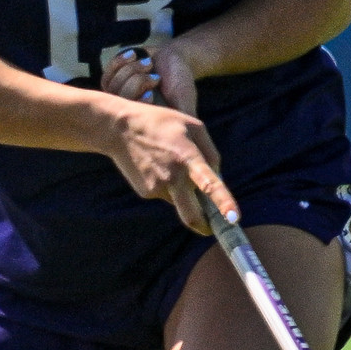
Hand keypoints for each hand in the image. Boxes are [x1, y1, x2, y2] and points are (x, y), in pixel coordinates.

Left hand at [102, 44, 198, 115]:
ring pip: (113, 83)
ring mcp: (120, 93)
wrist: (173, 57)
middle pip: (120, 97)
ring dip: (132, 68)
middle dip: (138, 80)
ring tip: (149, 64)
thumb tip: (186, 138)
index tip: (151, 93)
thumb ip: (183, 117)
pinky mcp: (112, 79)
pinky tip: (134, 55)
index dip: (138, 102)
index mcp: (146, 118)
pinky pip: (107, 71)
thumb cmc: (181, 80)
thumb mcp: (184, 99)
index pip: (131, 116)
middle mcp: (131, 109)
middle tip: (155, 76)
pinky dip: (121, 60)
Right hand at [102, 83, 238, 235]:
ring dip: (183, 193)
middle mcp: (173, 177)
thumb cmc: (159, 122)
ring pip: (180, 201)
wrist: (116, 127)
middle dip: (205, 226)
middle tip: (210, 227)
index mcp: (188, 158)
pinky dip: (167, 186)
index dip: (224, 203)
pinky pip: (166, 194)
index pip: (210, 184)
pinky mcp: (145, 192)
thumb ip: (210, 153)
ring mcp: (157, 187)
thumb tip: (218, 178)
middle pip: (192, 216)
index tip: (234, 220)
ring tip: (169, 165)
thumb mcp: (192, 126)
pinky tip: (155, 165)